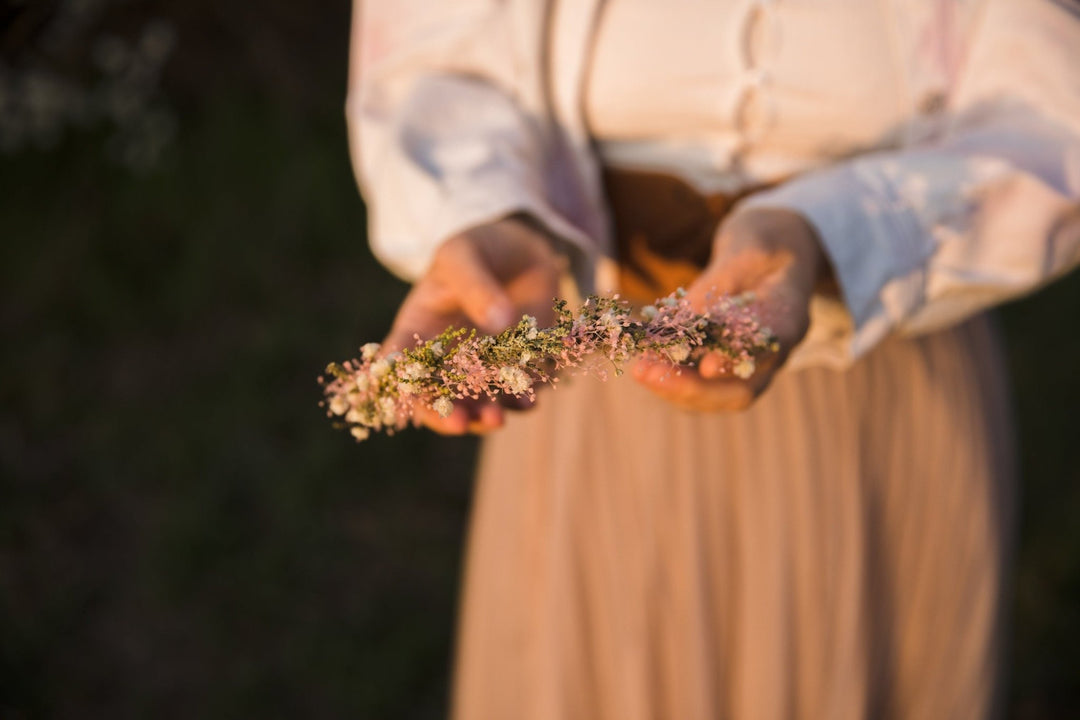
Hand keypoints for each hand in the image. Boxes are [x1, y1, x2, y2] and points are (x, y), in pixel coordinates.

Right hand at [382, 216, 563, 434]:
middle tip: (458, 422)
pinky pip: (514, 393)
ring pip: (476, 404)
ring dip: (484, 416)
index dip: (396, 384)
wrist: (521, 254)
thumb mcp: (464, 255)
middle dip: (445, 414)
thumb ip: (475, 286)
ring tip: (496, 419)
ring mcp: (480, 369)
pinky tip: (527, 401)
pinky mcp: (515, 370)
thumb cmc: (477, 248)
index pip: (397, 364)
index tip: (402, 396)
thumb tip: (499, 323)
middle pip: (436, 398)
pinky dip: (520, 400)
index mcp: (415, 332)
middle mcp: (444, 360)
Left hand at [632, 207, 826, 411]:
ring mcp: (750, 364)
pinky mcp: (724, 363)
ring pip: (717, 395)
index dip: (737, 360)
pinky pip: (699, 381)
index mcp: (790, 316)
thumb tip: (685, 312)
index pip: (769, 348)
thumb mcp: (749, 243)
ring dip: (674, 387)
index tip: (706, 366)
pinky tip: (642, 361)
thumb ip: (723, 278)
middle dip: (693, 389)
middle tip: (651, 374)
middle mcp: (773, 353)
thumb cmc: (763, 243)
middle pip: (741, 392)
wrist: (771, 253)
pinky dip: (670, 375)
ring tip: (641, 370)